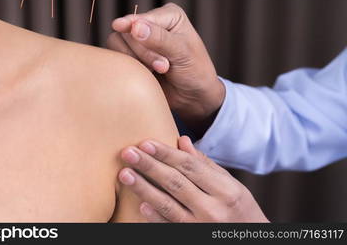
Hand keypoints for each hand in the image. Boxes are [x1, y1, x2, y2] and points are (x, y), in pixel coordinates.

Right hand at [106, 3, 224, 136]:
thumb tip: (135, 27)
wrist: (193, 97)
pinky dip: (130, 67)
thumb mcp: (182, 53)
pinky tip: (147, 74)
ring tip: (157, 71)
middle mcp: (151, 24)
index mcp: (168, 15)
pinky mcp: (130, 56)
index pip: (142, 19)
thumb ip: (159, 39)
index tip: (146, 50)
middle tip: (164, 67)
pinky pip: (116, 56)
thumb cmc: (195, 72)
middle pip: (127, 32)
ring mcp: (138, 40)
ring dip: (136, 61)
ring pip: (116, 43)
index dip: (143, 37)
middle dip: (144, 54)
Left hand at [118, 136, 268, 222]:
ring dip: (144, 188)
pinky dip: (155, 216)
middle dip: (150, 166)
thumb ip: (205, 164)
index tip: (146, 143)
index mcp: (225, 189)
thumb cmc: (240, 209)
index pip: (190, 166)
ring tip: (125, 174)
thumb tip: (181, 140)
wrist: (250, 241)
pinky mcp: (191, 237)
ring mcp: (201, 225)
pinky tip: (140, 204)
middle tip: (128, 153)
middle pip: (175, 182)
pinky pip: (170, 225)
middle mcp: (213, 207)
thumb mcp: (230, 184)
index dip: (166, 153)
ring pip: (168, 204)